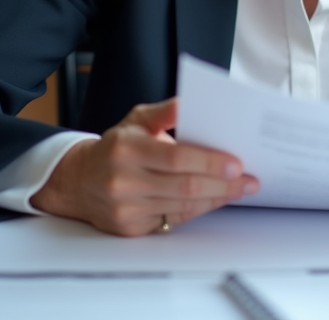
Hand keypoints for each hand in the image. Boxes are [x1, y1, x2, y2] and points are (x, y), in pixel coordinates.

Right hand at [30, 99, 258, 235]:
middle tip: (249, 180)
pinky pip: (174, 220)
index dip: (209, 162)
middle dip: (222, 184)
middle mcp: (124, 180)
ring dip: (217, 198)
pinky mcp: (130, 228)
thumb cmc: (115, 147)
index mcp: (126, 149)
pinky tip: (217, 199)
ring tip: (241, 189)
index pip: (176, 158)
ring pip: (182, 205)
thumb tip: (193, 101)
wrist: (79, 181)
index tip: (236, 163)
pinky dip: (199, 209)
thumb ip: (166, 111)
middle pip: (184, 186)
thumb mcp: (136, 120)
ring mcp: (126, 208)